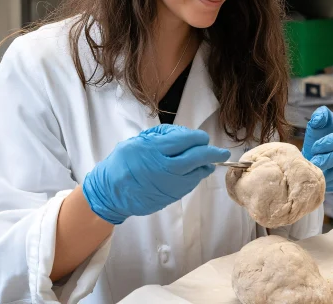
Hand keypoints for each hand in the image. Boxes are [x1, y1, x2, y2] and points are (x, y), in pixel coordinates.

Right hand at [82, 124, 229, 224]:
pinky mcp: (170, 196)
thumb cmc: (121, 163)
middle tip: (222, 152)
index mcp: (154, 149)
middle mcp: (164, 167)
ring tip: (209, 162)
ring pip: (196, 173)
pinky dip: (196, 177)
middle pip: (197, 158)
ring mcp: (168, 184)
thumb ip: (161, 136)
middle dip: (212, 153)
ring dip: (205, 166)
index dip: (197, 138)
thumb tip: (184, 136)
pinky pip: (190, 185)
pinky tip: (196, 173)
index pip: (185, 140)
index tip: (202, 137)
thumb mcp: (137, 141)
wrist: (111, 192)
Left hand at [302, 106, 332, 192]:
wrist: (332, 143)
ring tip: (318, 174)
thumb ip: (319, 116)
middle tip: (314, 163)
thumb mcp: (321, 119)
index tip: (314, 148)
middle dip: (330, 159)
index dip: (330, 142)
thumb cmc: (326, 130)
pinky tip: (325, 182)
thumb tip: (318, 119)